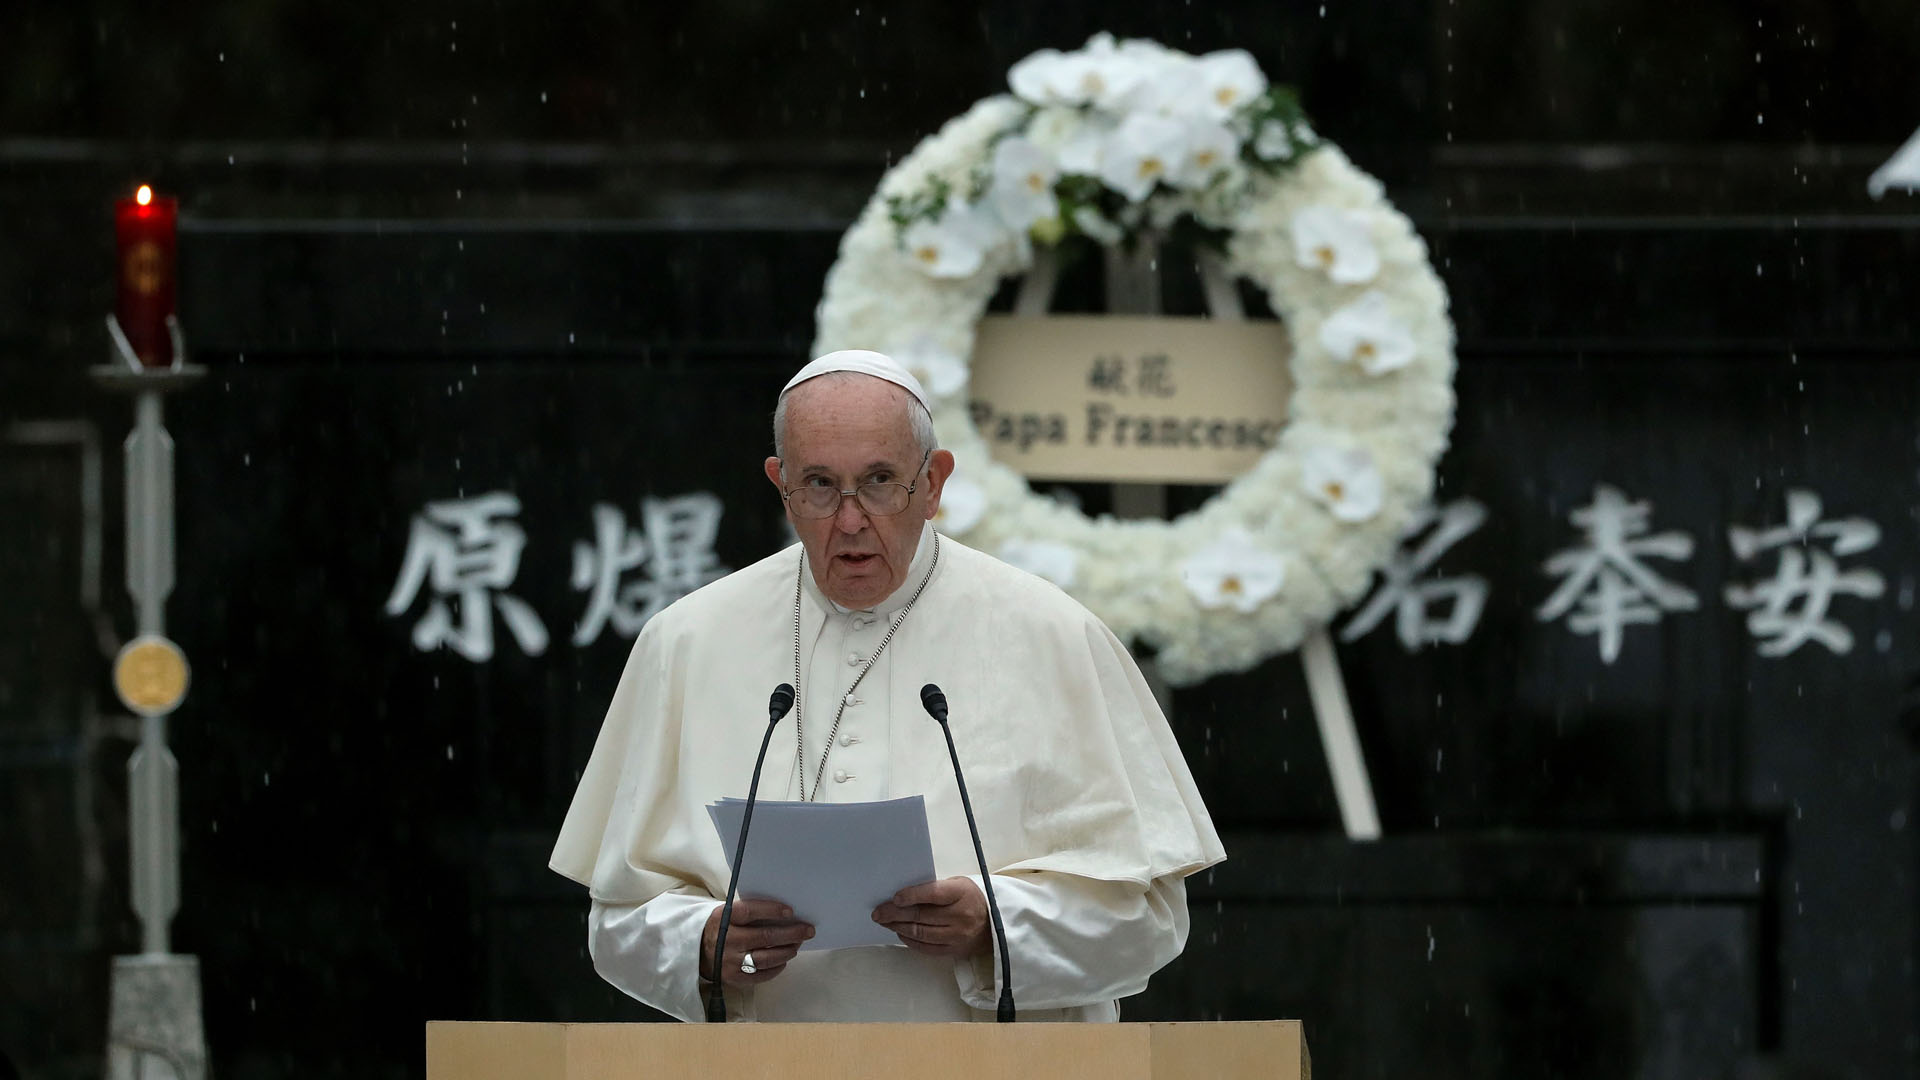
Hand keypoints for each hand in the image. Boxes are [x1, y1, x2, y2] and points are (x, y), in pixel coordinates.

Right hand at [700, 898, 812, 986]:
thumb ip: (750, 912)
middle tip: (808, 930)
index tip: (791, 911)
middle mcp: (728, 940)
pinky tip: (784, 960)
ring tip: (797, 945)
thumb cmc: (721, 927)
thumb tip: (785, 913)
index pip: (751, 911)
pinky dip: (776, 968)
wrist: (697, 950)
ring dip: (787, 951)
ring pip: (766, 958)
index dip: (772, 910)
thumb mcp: (728, 913)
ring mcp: (730, 961)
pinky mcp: (734, 978)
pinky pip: (761, 975)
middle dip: (791, 933)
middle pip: (765, 937)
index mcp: (725, 919)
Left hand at [871, 876, 990, 958]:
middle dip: (895, 913)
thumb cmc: (969, 898)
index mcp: (961, 893)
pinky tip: (900, 932)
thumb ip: (934, 888)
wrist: (993, 923)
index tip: (894, 897)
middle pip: (922, 915)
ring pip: (921, 933)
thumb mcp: (957, 885)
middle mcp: (960, 916)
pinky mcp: (953, 950)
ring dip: (898, 927)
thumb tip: (902, 895)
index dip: (912, 895)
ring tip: (885, 921)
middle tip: (878, 912)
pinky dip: (909, 940)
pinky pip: (926, 947)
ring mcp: (957, 936)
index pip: (933, 894)